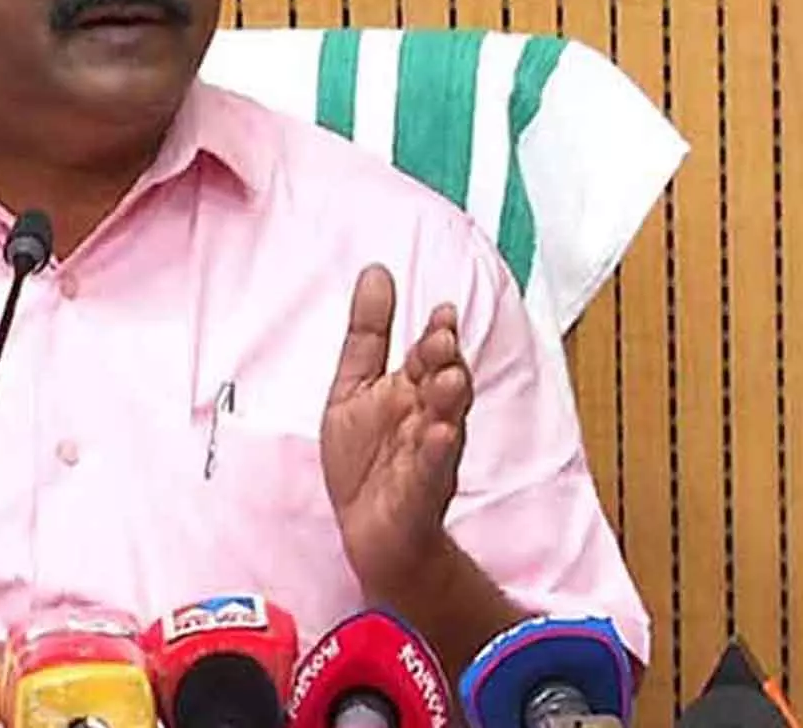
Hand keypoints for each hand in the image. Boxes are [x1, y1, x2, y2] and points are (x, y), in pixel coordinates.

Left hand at [321, 264, 473, 603]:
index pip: (428, 354)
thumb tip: (376, 271)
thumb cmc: (366, 457)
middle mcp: (427, 418)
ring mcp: (428, 455)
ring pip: (446, 421)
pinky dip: (435, 453)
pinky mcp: (420, 492)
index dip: (437, 333)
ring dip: (448, 399)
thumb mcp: (354, 387)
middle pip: (444, 382)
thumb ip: (368, 334)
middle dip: (446, 360)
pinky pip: (431, 470)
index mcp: (411, 390)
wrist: (369, 531)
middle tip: (442, 337)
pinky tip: (438, 434)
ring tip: (446, 376)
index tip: (442, 309)